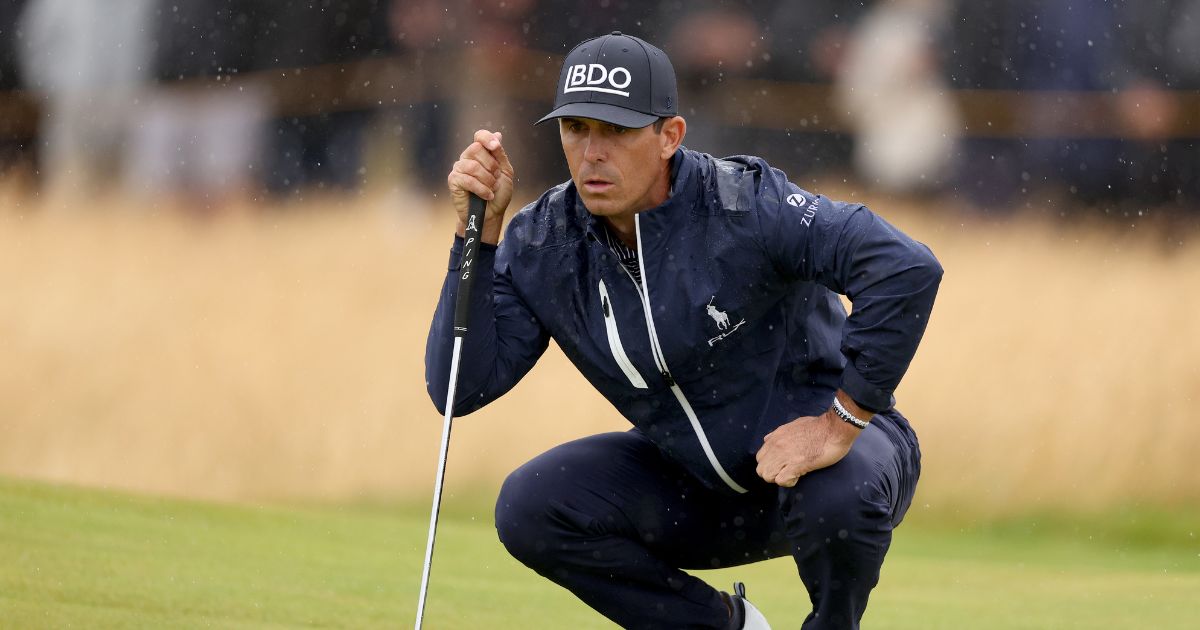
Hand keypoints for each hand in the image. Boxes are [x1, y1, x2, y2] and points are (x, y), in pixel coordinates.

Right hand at [447, 129, 514, 243]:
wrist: (491, 214)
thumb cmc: (498, 194)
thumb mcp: (505, 172)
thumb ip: (500, 154)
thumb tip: (498, 135)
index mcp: (481, 154)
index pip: (479, 136)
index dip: (486, 138)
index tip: (496, 147)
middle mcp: (467, 158)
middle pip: (476, 149)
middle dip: (491, 165)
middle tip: (496, 178)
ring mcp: (459, 169)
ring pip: (473, 166)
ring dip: (487, 179)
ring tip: (492, 189)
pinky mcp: (453, 181)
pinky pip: (467, 179)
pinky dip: (481, 189)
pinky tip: (487, 195)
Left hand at [755, 410, 860, 486]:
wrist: (834, 428)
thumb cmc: (819, 426)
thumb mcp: (793, 425)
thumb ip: (780, 434)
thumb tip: (769, 439)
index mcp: (776, 437)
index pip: (760, 457)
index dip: (770, 464)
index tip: (782, 464)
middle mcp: (777, 446)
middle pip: (761, 470)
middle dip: (772, 474)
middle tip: (786, 471)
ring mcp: (785, 455)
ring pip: (768, 476)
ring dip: (779, 479)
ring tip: (792, 474)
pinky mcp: (797, 464)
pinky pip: (781, 480)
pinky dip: (789, 482)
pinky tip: (798, 476)